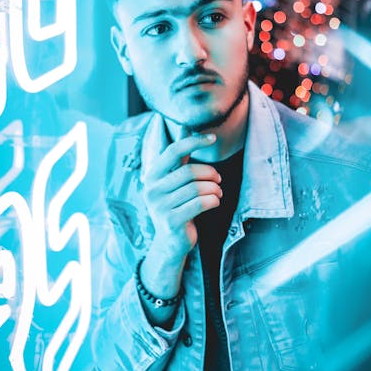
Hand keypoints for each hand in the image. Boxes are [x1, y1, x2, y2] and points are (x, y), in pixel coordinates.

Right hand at [143, 132, 221, 261]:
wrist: (171, 242)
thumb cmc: (176, 207)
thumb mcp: (172, 183)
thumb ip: (178, 161)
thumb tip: (186, 129)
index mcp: (151, 176)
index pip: (173, 151)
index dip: (194, 141)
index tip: (212, 137)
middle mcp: (152, 190)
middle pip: (188, 171)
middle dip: (210, 174)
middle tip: (219, 181)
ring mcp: (159, 206)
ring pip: (197, 188)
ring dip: (214, 189)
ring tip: (218, 193)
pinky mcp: (171, 221)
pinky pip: (200, 204)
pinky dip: (213, 201)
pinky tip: (215, 202)